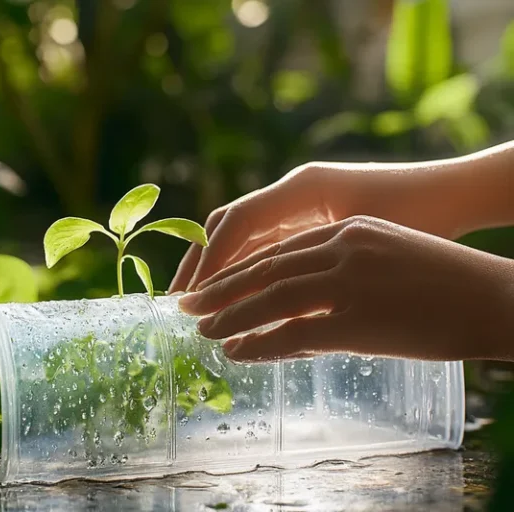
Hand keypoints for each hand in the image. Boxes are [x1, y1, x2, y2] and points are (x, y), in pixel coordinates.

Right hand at [169, 160, 477, 291]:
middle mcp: (292, 190)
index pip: (239, 222)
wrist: (451, 196)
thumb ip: (311, 271)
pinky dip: (243, 266)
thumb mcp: (362, 245)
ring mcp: (298, 203)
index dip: (211, 259)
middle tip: (177, 301)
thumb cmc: (418, 216)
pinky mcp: (306, 217)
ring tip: (196, 301)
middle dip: (201, 262)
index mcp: (302, 188)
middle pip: (229, 224)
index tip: (192, 295)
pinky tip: (233, 292)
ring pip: (242, 235)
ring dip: (217, 266)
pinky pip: (263, 241)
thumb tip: (263, 314)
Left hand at [178, 216, 513, 361]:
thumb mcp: (385, 259)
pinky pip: (293, 332)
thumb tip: (300, 305)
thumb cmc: (444, 283)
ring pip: (270, 297)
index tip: (208, 283)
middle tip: (187, 307)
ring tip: (202, 331)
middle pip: (263, 268)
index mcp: (346, 230)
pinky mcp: (358, 319)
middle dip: (220, 288)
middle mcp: (342, 248)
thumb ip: (339, 273)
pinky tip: (238, 351)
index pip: (276, 248)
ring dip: (230, 315)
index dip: (237, 267)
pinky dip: (259, 343)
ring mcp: (349, 282)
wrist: (495, 297)